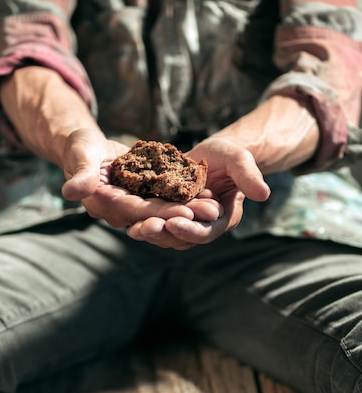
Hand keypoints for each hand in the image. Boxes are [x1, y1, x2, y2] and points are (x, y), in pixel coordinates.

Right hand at [61, 130, 207, 227]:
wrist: (87, 147)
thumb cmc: (79, 148)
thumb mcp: (80, 155)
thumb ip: (81, 174)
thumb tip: (72, 192)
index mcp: (105, 205)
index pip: (137, 212)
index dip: (161, 213)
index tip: (186, 213)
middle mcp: (122, 211)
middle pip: (157, 215)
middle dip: (184, 215)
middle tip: (212, 212)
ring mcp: (135, 205)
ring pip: (166, 209)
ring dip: (190, 208)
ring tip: (216, 205)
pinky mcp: (145, 196)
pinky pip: (168, 198)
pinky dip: (186, 196)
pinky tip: (209, 192)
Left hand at [126, 138, 269, 248]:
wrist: (208, 153)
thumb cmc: (226, 155)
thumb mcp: (238, 158)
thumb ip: (248, 174)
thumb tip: (264, 194)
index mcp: (223, 217)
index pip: (207, 231)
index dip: (190, 229)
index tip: (173, 223)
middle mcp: (203, 226)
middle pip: (183, 238)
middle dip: (163, 234)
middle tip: (144, 228)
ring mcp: (184, 223)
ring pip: (167, 236)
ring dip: (150, 233)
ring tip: (134, 228)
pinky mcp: (168, 216)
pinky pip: (156, 225)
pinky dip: (143, 225)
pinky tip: (127, 221)